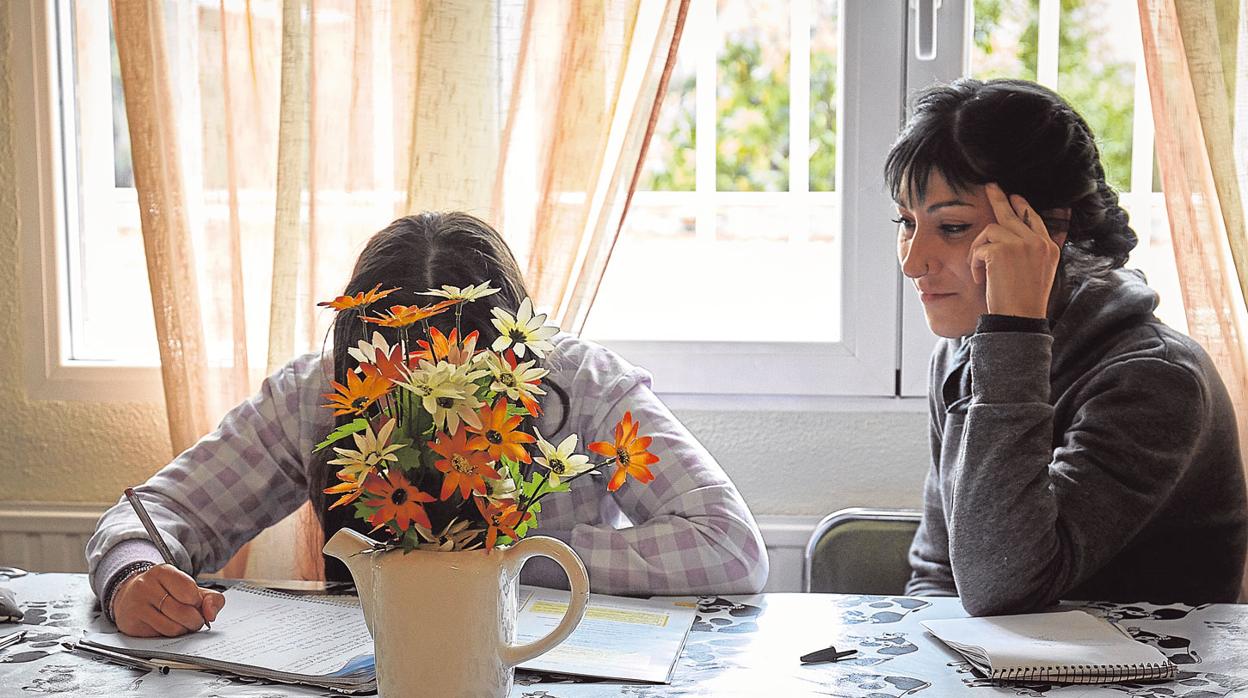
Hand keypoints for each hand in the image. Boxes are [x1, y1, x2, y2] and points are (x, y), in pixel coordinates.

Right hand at [111, 564, 224, 636]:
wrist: (130, 597)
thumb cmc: (166, 592)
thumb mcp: (190, 588)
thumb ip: (211, 598)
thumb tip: (211, 615)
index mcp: (163, 572)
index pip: (190, 591)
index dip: (198, 602)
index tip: (196, 603)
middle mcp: (146, 586)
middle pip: (183, 612)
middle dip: (195, 620)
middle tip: (194, 619)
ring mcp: (136, 605)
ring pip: (173, 627)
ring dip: (184, 629)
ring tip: (182, 623)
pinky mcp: (132, 623)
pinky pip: (161, 635)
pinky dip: (171, 635)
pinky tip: (168, 626)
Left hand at [969, 183, 1062, 318]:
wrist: (1020, 318)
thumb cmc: (1024, 302)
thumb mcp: (1037, 274)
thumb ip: (1032, 253)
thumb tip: (1018, 239)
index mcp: (1049, 248)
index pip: (1035, 219)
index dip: (1023, 207)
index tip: (1014, 197)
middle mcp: (1038, 242)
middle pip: (1013, 214)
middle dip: (999, 199)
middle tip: (989, 186)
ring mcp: (1021, 244)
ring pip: (991, 230)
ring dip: (978, 248)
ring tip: (978, 268)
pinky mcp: (1002, 251)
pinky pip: (979, 247)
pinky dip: (974, 263)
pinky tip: (980, 278)